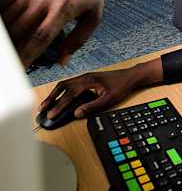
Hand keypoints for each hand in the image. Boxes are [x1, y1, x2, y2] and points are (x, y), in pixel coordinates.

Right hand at [1, 0, 112, 65]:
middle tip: (13, 61)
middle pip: (20, 30)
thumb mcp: (94, 18)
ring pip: (10, 18)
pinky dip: (4, 18)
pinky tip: (8, 29)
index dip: (28, 55)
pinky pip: (7, 3)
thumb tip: (63, 60)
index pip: (40, 37)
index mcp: (63, 9)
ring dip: (8, 35)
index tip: (21, 67)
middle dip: (14, 49)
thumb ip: (78, 41)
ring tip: (10, 47)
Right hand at [38, 59, 162, 119]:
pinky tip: (59, 97)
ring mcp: (85, 77)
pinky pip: (70, 84)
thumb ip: (92, 106)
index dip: (59, 105)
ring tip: (47, 104)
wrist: (130, 76)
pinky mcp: (87, 79)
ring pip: (65, 84)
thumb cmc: (121, 86)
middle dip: (51, 98)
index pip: (70, 94)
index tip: (51, 114)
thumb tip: (76, 113)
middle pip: (62, 86)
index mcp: (89, 81)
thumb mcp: (108, 99)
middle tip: (42, 108)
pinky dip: (62, 91)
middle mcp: (84, 77)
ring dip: (55, 94)